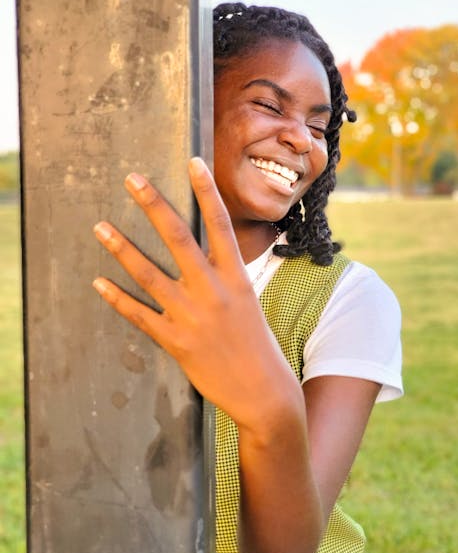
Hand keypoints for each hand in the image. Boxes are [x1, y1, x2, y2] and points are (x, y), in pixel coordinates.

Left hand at [93, 158, 300, 431]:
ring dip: (121, 248)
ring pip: (148, 274)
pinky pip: (139, 315)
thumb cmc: (258, 344)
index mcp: (235, 277)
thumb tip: (201, 259)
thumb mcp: (247, 302)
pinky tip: (98, 283)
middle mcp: (212, 291)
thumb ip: (223, 278)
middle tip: (132, 180)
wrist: (263, 390)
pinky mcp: (175, 341)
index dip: (206, 192)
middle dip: (153, 205)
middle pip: (178, 238)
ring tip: (99, 226)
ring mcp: (191, 316)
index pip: (220, 225)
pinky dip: (117, 299)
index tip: (193, 162)